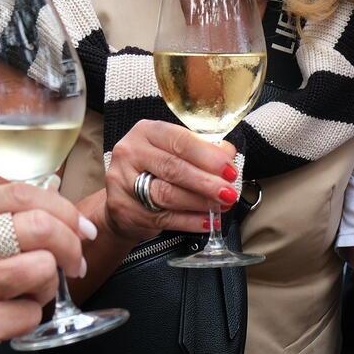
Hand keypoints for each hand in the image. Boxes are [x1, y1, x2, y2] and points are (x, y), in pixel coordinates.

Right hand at [0, 180, 95, 353]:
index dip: (63, 208)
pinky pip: (32, 312)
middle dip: (71, 245)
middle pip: (40, 227)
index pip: (22, 193)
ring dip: (50, 284)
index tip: (81, 228)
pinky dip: (31, 317)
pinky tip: (8, 319)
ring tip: (31, 293)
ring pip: (43, 268)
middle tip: (75, 263)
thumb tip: (57, 205)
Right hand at [101, 119, 239, 241]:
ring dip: (199, 202)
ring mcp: (123, 182)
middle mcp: (131, 153)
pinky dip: (189, 221)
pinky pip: (163, 218)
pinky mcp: (124, 209)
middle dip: (206, 182)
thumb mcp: (174, 152)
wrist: (124, 199)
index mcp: (146, 132)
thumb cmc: (154, 170)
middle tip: (229, 192)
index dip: (208, 156)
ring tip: (220, 207)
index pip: (180, 140)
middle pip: (173, 168)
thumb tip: (228, 154)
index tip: (229, 169)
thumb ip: (201, 150)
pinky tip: (206, 221)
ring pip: (167, 194)